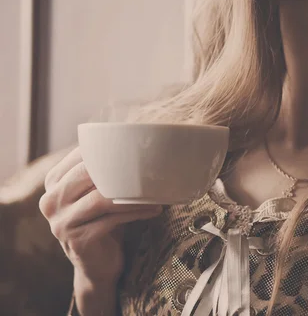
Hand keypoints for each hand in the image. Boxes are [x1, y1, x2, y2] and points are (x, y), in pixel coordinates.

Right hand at [39, 147, 163, 285]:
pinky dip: (136, 212)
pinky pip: (111, 220)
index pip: (81, 156)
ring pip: (101, 199)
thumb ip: (107, 172)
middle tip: (149, 168)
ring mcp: (61, 222)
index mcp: (54, 182)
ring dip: (133, 194)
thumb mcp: (100, 193)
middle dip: (121, 170)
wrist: (97, 264)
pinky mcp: (76, 241)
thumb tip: (139, 144)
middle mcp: (51, 201)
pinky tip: (154, 209)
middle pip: (87, 174)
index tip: (138, 148)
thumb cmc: (104, 219)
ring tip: (156, 192)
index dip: (108, 149)